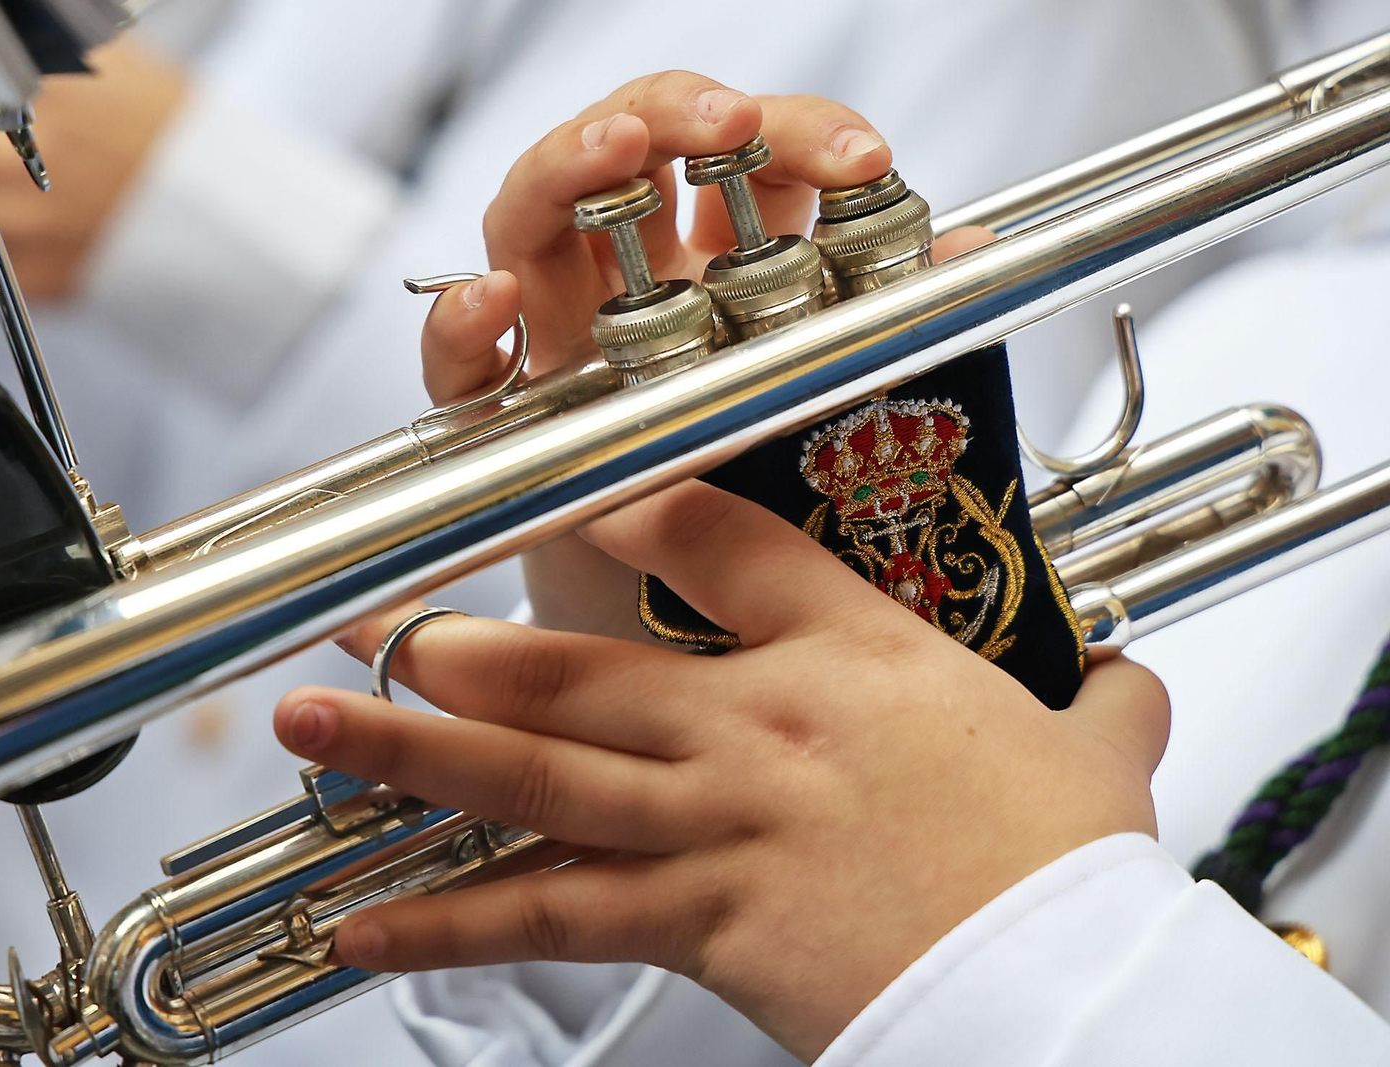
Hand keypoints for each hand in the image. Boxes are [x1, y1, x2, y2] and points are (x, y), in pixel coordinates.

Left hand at [273, 481, 1166, 1061]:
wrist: (1063, 982)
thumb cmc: (1063, 864)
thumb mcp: (1096, 756)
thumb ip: (1104, 707)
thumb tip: (1136, 686)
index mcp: (849, 654)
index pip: (715, 539)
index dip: (619, 504)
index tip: (552, 494)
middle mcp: (757, 722)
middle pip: (569, 665)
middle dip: (446, 638)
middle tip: (353, 614)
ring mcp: (713, 819)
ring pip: (530, 775)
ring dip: (408, 750)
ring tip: (314, 727)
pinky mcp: (697, 920)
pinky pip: (550, 917)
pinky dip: (450, 922)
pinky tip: (366, 921)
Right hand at [414, 72, 993, 639]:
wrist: (692, 648)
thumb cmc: (760, 524)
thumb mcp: (839, 413)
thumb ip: (892, 325)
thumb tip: (967, 245)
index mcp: (720, 269)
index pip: (746, 161)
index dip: (799, 134)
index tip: (863, 159)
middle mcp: (631, 286)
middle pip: (628, 156)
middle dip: (677, 112)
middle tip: (730, 120)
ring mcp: (558, 340)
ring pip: (531, 216)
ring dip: (569, 165)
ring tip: (618, 150)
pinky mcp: (501, 420)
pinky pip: (456, 366)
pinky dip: (462, 324)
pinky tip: (496, 300)